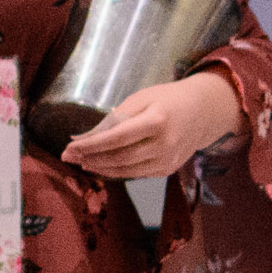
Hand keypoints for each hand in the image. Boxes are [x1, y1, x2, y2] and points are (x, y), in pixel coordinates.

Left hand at [56, 68, 241, 180]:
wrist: (202, 112)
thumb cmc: (167, 100)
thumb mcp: (141, 98)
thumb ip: (115, 118)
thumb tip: (84, 137)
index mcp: (157, 121)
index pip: (116, 138)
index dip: (91, 145)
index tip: (69, 147)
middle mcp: (164, 144)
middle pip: (119, 158)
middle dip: (90, 158)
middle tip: (68, 157)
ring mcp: (167, 160)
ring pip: (125, 170)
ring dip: (99, 168)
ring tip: (81, 162)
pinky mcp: (167, 169)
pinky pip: (136, 174)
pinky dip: (116, 171)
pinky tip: (101, 165)